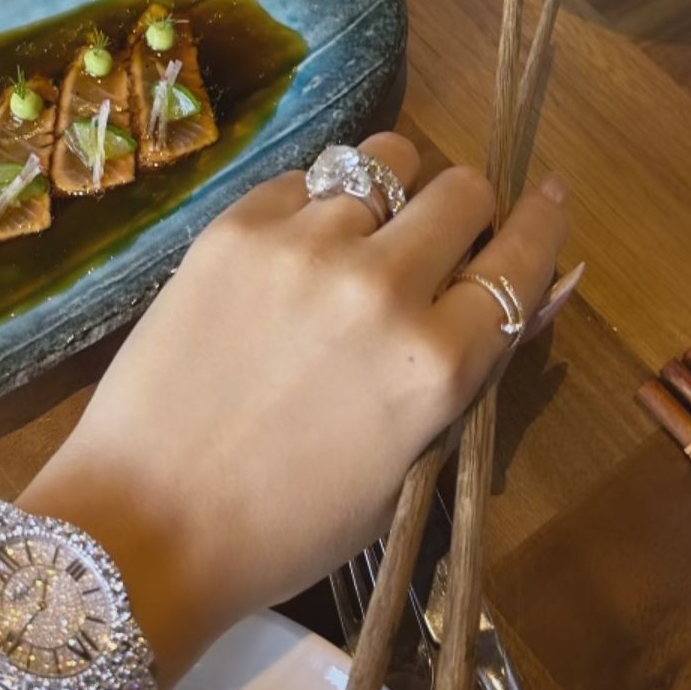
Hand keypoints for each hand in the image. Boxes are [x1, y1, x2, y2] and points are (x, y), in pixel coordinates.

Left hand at [18, 133, 574, 689]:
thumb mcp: (402, 469)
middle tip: (439, 238)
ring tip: (361, 234)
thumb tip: (520, 302)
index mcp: (435, 365)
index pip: (520, 261)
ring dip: (389, 195)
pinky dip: (315, 203)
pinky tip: (294, 251)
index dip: (542, 224)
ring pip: (384, 162)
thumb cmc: (283, 527)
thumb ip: (462, 376)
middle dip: (464, 210)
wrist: (142, 522)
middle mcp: (382, 288)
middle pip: (462, 190)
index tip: (548, 197)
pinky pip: (306, 179)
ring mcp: (304, 246)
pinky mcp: (235, 227)